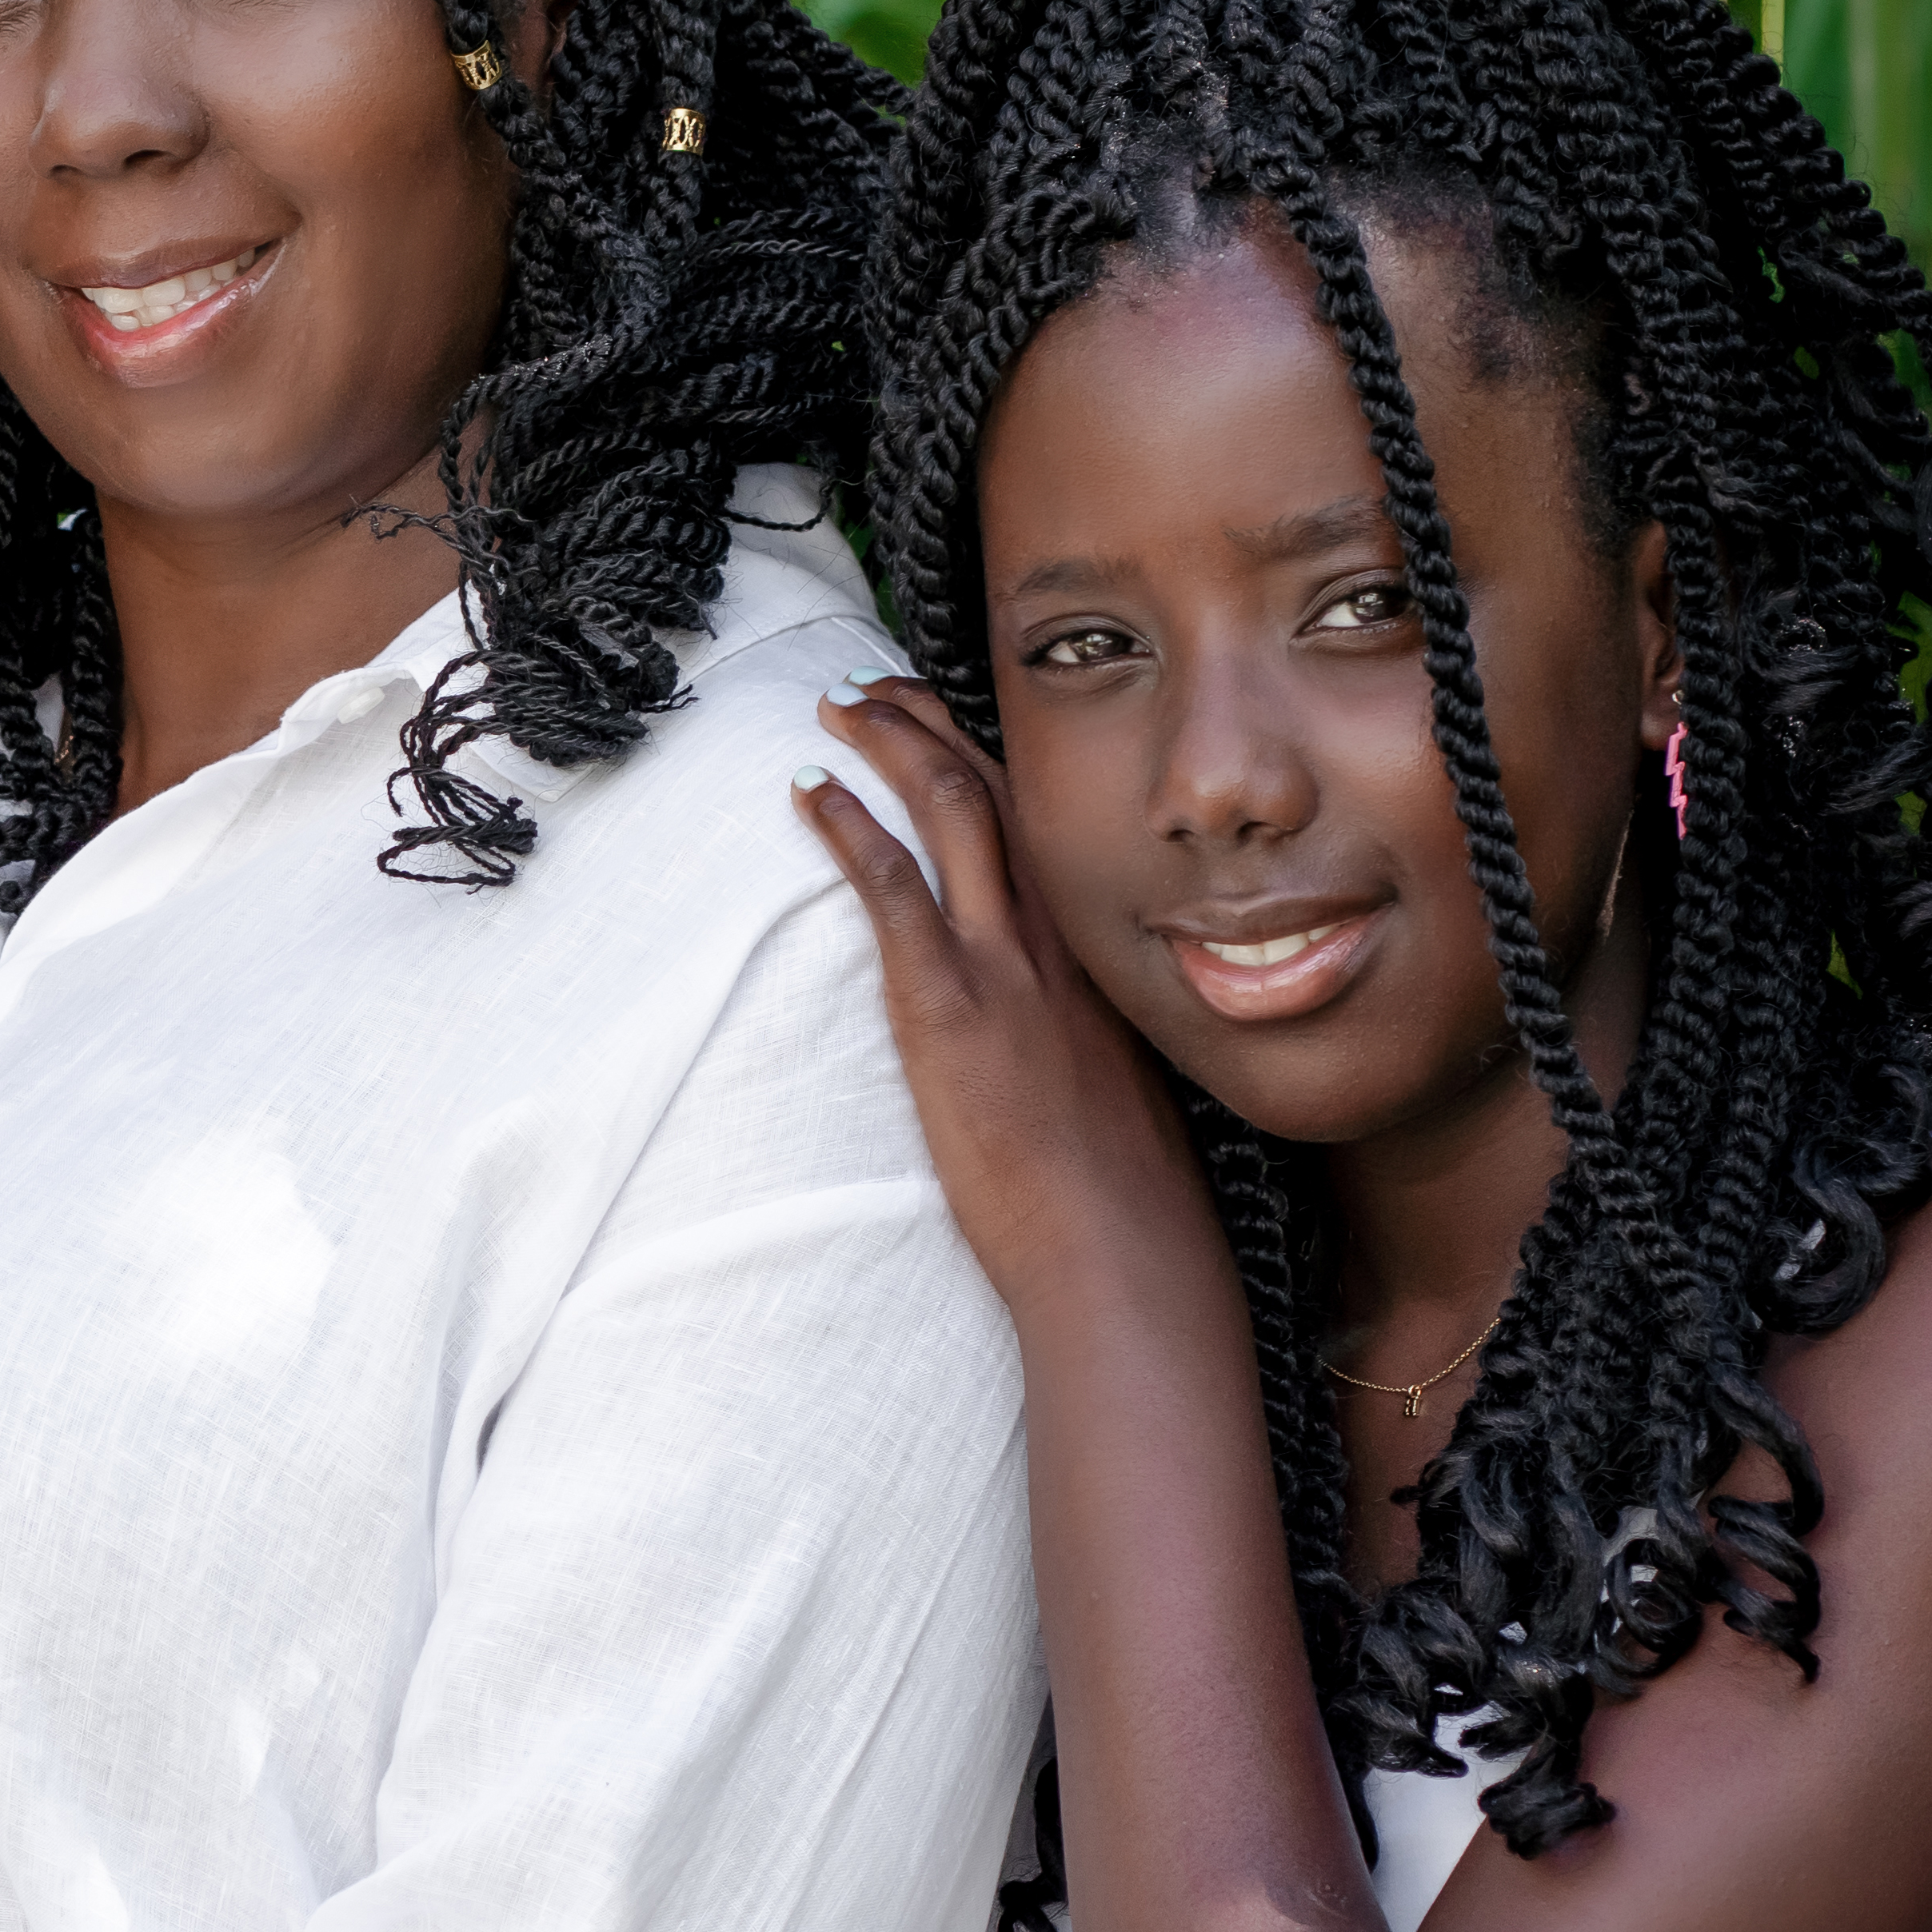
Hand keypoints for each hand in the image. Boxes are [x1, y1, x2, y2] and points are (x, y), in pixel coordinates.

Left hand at [802, 681, 1221, 1312]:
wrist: (1122, 1248)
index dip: (994, 757)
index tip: (949, 720)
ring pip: (950, 810)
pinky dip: (848, 826)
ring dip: (890, 744)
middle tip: (881, 683)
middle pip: (998, 789)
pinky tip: (809, 790)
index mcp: (1100, 950)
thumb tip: (1057, 1029)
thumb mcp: (1119, 1083)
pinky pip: (894, 886)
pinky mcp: (950, 1006)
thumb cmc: (1121, 1192)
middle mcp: (1060, 936)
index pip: (1046, 821)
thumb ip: (1085, 1030)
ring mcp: (1005, 965)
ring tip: (841, 705)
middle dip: (934, 721)